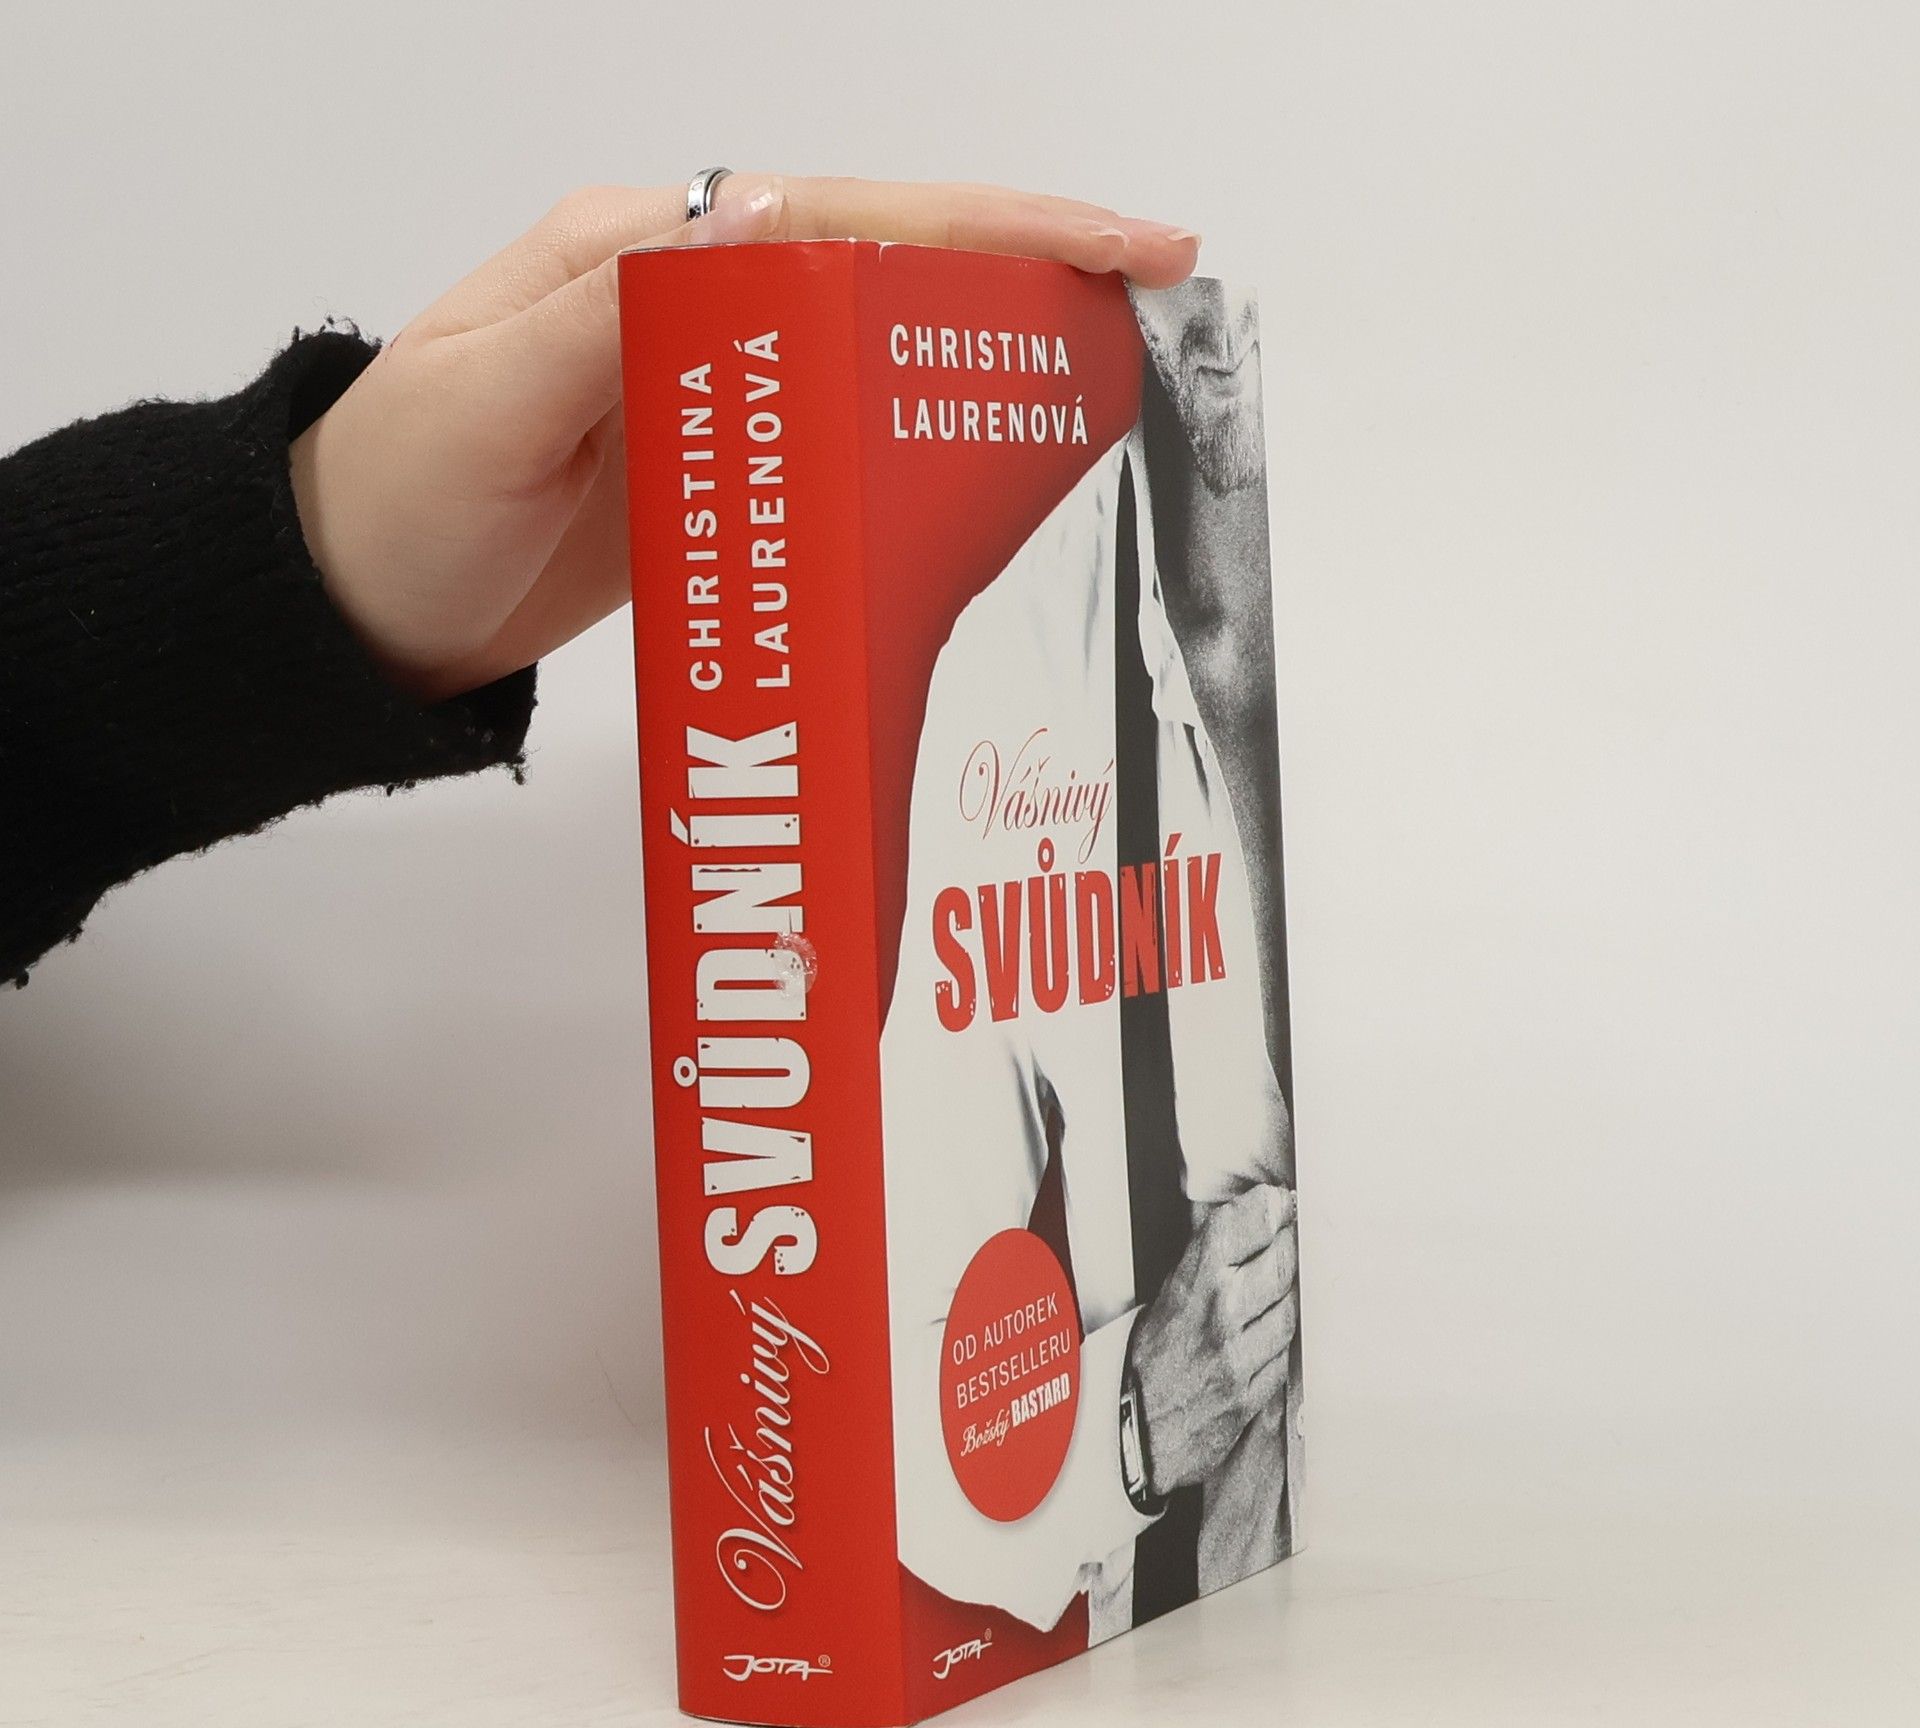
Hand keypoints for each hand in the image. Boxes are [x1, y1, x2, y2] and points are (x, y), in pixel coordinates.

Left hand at [288, 174, 1200, 704]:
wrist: (350, 608)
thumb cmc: (396, 503)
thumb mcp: (491, 399)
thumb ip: (623, 311)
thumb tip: (772, 221)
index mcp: (642, 256)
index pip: (848, 217)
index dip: (992, 227)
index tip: (1118, 247)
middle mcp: (688, 305)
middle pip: (888, 271)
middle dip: (1024, 282)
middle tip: (1151, 315)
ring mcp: (709, 392)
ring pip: (877, 354)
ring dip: (988, 361)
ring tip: (1106, 386)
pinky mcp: (716, 471)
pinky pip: (842, 440)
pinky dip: (922, 445)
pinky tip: (986, 469)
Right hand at [1128, 1184, 1297, 1497]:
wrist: (1133, 1430)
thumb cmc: (1147, 1359)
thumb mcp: (1166, 1295)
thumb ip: (1207, 1260)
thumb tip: (1249, 1221)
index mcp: (1193, 1279)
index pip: (1249, 1221)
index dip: (1275, 1207)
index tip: (1285, 1203)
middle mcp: (1220, 1312)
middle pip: (1284, 1260)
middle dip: (1293, 1245)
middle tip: (1295, 1238)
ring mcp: (1241, 1354)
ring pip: (1293, 1307)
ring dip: (1293, 1295)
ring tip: (1284, 1289)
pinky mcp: (1255, 1390)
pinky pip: (1287, 1352)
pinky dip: (1284, 1339)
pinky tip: (1273, 1333)